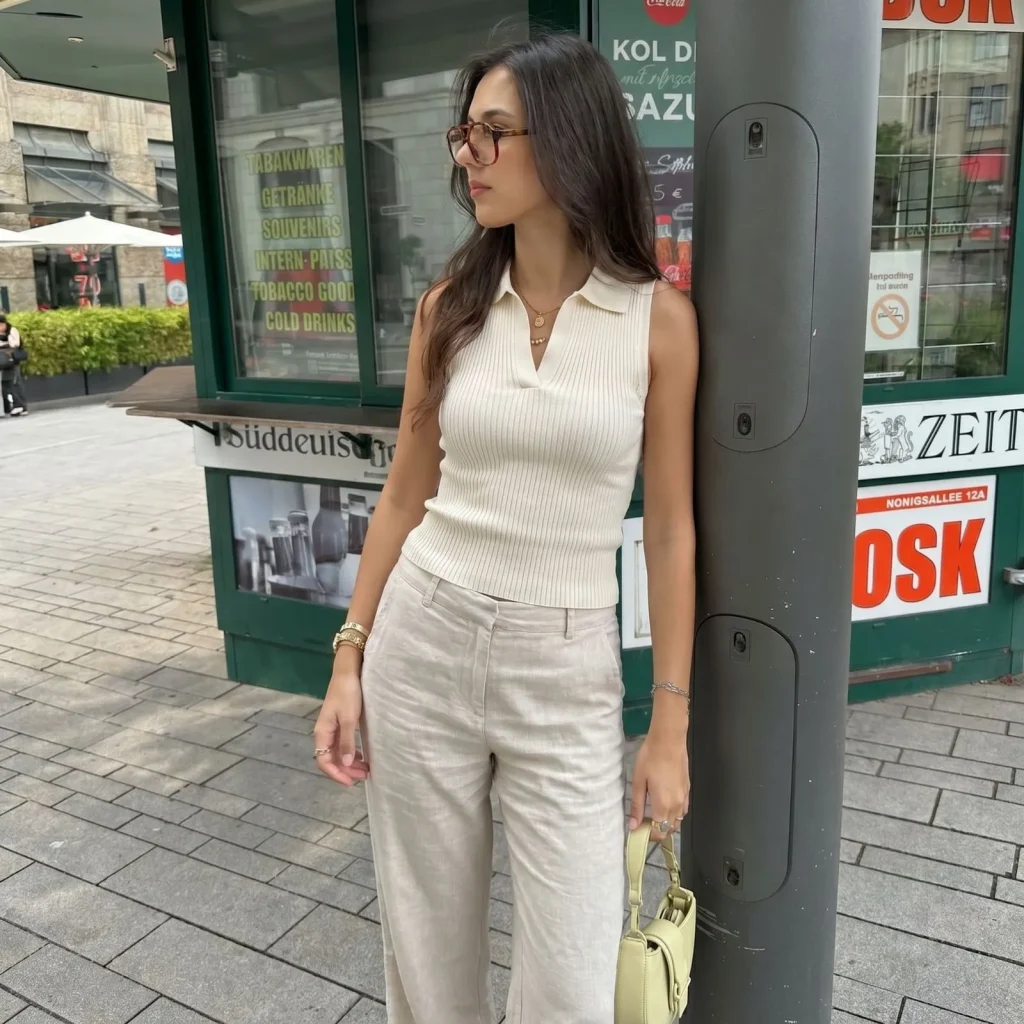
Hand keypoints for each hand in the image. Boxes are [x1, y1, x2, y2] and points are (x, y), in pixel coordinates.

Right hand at [312, 667, 369, 786]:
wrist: (348, 673)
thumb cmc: (348, 694)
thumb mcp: (349, 719)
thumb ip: (347, 742)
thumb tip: (347, 764)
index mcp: (322, 733)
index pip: (323, 761)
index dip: (336, 774)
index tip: (350, 782)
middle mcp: (324, 734)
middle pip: (331, 759)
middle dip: (345, 771)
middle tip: (364, 776)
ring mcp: (331, 729)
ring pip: (337, 753)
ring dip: (349, 764)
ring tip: (365, 770)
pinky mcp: (339, 724)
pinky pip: (341, 745)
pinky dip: (350, 753)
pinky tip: (361, 756)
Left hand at [629, 732, 689, 841]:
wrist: (669, 739)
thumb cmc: (650, 757)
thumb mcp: (638, 781)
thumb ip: (636, 805)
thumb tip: (633, 825)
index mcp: (663, 804)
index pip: (658, 832)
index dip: (648, 836)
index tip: (637, 830)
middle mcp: (677, 805)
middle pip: (669, 829)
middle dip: (656, 831)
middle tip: (642, 822)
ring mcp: (684, 797)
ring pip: (677, 821)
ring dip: (666, 823)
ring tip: (652, 814)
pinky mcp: (688, 789)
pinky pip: (683, 810)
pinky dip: (674, 814)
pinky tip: (664, 804)